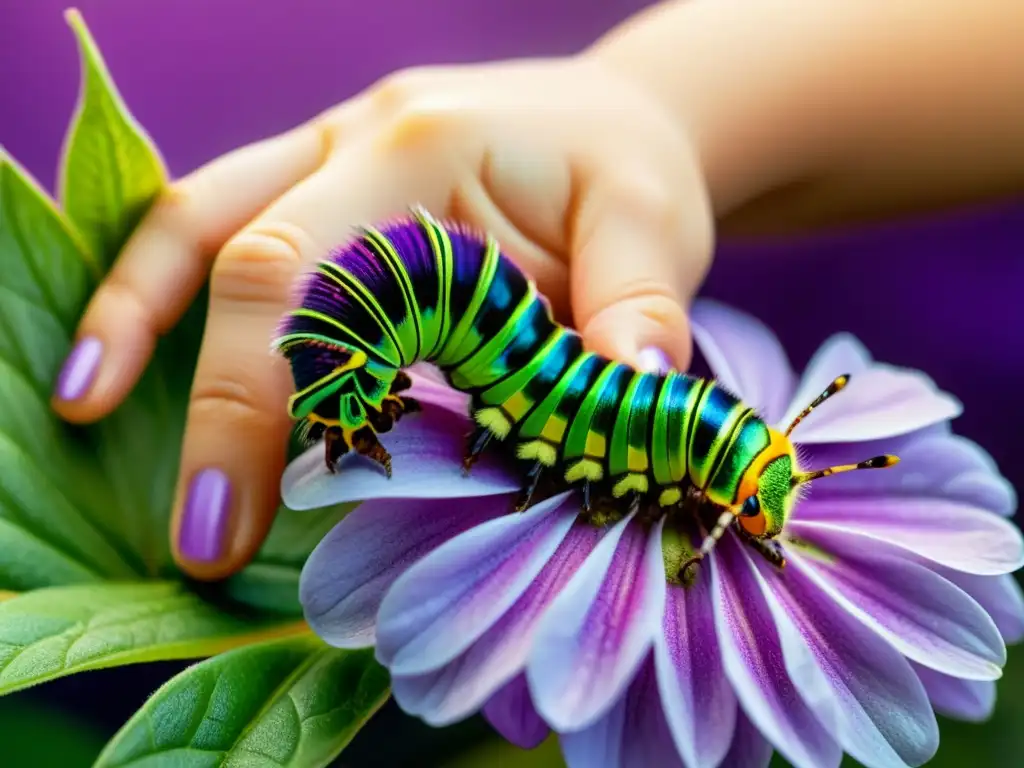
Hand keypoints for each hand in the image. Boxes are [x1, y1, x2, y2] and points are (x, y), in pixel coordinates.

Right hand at [50, 53, 713, 579]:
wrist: (611, 120)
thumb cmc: (625, 174)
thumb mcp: (650, 223)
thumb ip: (636, 306)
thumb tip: (631, 396)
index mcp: (427, 147)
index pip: (323, 275)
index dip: (278, 394)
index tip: (249, 518)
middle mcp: (356, 140)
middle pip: (246, 258)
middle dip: (213, 401)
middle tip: (198, 537)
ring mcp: (327, 155)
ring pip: (200, 219)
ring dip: (134, 310)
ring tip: (83, 404)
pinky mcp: (323, 184)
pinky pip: (222, 219)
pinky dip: (170, 284)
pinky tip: (135, 346)